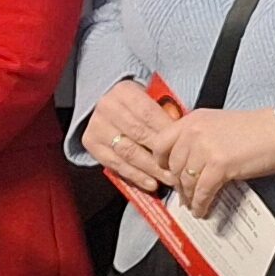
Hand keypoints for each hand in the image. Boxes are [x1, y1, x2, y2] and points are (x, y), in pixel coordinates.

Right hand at [82, 80, 181, 194]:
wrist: (110, 110)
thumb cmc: (138, 107)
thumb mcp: (150, 100)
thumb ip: (165, 112)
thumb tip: (183, 134)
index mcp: (124, 91)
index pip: (148, 113)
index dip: (167, 131)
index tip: (183, 147)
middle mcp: (107, 106)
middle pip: (139, 134)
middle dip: (161, 154)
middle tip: (179, 169)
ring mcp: (97, 126)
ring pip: (128, 152)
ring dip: (151, 169)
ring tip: (169, 179)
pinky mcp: (91, 143)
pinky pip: (116, 164)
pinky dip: (136, 176)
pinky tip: (151, 184)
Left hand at [150, 107, 274, 216]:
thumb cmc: (256, 129)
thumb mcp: (218, 124)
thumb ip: (199, 138)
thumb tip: (188, 162)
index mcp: (193, 119)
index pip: (161, 142)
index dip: (161, 162)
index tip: (166, 173)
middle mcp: (195, 131)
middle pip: (173, 165)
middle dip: (178, 184)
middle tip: (183, 195)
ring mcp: (205, 147)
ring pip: (187, 181)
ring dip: (189, 197)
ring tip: (193, 205)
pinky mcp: (219, 164)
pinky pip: (202, 191)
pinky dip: (202, 204)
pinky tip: (203, 209)